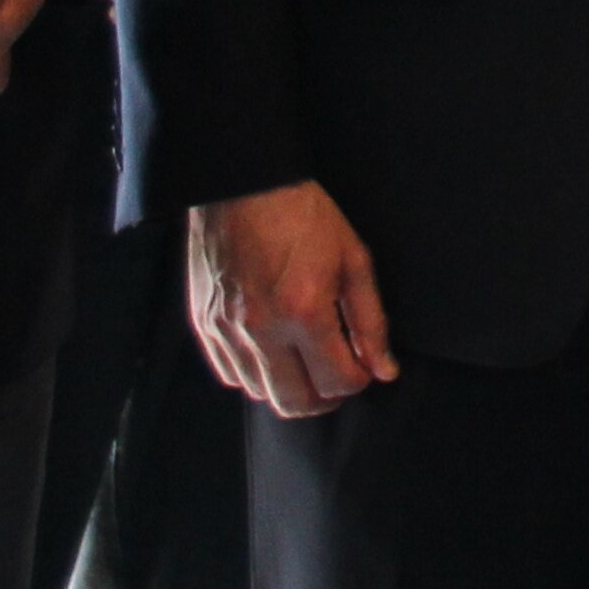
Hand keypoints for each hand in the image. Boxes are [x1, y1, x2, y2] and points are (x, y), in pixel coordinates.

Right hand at [189, 181, 396, 416]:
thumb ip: (370, 321)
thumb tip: (383, 369)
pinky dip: (256, 374)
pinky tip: (273, 350)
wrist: (244, 185)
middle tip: (337, 372)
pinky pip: (231, 375)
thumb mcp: (353, 259)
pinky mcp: (205, 326)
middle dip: (326, 395)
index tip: (362, 364)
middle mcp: (263, 330)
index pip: (338, 383)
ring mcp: (228, 331)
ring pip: (262, 395)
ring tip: (306, 360)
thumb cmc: (303, 215)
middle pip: (297, 403)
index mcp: (305, 312)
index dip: (359, 379)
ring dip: (290, 387)